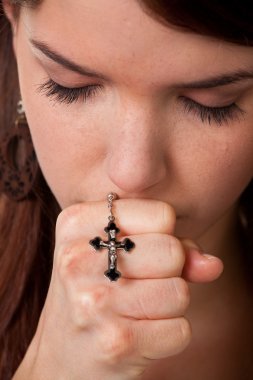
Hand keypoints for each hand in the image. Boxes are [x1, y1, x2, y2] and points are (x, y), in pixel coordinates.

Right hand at [13, 198, 222, 379]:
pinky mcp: (116, 342)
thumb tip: (213, 265)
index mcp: (76, 224)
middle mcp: (78, 259)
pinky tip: (138, 333)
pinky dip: (169, 333)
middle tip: (137, 283)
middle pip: (172, 250)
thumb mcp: (115, 252)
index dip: (163, 234)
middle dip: (168, 270)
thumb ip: (170, 244)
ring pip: (180, 291)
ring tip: (136, 308)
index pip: (161, 214)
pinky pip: (180, 330)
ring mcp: (94, 302)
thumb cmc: (96, 290)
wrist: (64, 353)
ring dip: (169, 304)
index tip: (139, 249)